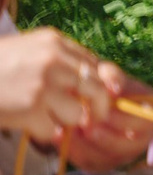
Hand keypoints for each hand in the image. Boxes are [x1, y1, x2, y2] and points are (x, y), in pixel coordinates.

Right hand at [0, 28, 112, 142]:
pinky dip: (44, 132)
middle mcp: (53, 60)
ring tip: (48, 118)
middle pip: (97, 89)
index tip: (99, 99)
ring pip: (77, 113)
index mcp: (54, 42)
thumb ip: (59, 59)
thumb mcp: (28, 49)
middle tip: (92, 121)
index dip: (101, 86)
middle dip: (98, 109)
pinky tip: (30, 125)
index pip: (95, 65)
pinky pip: (53, 130)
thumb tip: (98, 81)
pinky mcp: (30, 108)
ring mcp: (42, 85)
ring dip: (66, 121)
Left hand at [57, 63, 152, 173]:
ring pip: (107, 157)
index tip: (105, 111)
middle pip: (128, 146)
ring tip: (68, 130)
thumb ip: (112, 76)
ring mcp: (123, 154)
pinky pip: (89, 163)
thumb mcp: (110, 76)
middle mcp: (142, 139)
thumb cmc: (104, 86)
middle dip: (105, 136)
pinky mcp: (103, 163)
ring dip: (86, 145)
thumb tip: (113, 89)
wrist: (89, 102)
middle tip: (84, 124)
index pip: (145, 123)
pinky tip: (58, 136)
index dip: (125, 119)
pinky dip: (73, 150)